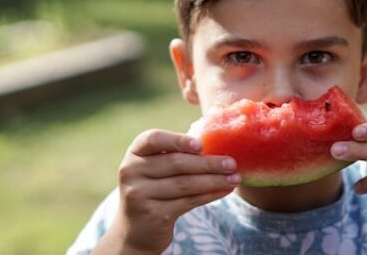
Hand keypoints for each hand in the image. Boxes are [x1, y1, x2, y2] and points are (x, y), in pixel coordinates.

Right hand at [96, 129, 239, 253]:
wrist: (137, 227)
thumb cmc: (155, 187)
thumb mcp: (156, 167)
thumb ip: (177, 153)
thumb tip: (218, 142)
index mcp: (135, 153)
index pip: (153, 139)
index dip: (178, 140)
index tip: (201, 145)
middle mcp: (131, 171)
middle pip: (175, 163)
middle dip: (208, 163)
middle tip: (232, 163)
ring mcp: (139, 194)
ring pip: (185, 184)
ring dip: (214, 180)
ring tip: (235, 178)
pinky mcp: (153, 214)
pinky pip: (188, 202)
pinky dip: (210, 195)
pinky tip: (224, 190)